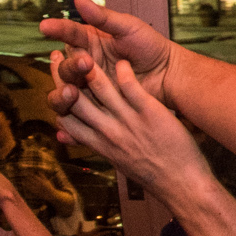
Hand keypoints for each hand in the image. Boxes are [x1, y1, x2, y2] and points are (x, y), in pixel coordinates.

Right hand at [41, 0, 177, 138]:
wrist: (169, 75)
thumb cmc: (151, 47)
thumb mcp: (128, 28)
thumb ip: (103, 17)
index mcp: (90, 41)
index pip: (68, 34)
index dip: (57, 29)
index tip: (45, 27)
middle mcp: (84, 63)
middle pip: (64, 66)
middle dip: (70, 66)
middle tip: (86, 62)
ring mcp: (89, 85)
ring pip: (64, 91)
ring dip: (63, 92)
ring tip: (73, 92)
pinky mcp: (96, 105)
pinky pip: (75, 112)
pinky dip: (69, 114)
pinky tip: (70, 112)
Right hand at [54, 58, 214, 198]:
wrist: (181, 184)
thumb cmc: (153, 174)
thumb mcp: (118, 163)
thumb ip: (99, 146)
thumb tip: (80, 140)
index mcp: (99, 144)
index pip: (66, 119)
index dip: (56, 98)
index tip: (53, 80)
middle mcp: (109, 132)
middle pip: (75, 101)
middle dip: (63, 76)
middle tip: (58, 55)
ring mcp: (129, 121)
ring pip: (101, 90)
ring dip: (91, 69)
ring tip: (86, 51)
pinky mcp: (150, 113)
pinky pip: (132, 89)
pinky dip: (125, 73)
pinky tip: (122, 61)